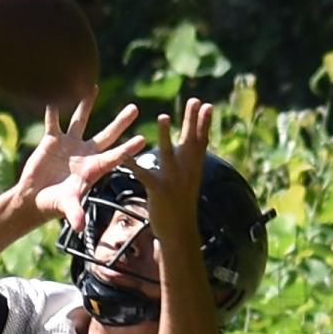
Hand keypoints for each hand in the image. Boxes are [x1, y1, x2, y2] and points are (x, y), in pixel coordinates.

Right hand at [15, 88, 145, 231]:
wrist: (35, 198)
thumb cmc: (55, 204)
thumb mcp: (66, 206)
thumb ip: (74, 213)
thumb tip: (79, 226)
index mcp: (94, 168)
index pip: (115, 156)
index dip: (129, 149)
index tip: (143, 139)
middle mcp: (86, 153)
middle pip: (107, 134)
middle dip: (121, 122)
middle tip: (136, 108)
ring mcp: (70, 145)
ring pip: (81, 120)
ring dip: (86, 104)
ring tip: (93, 86)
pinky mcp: (51, 141)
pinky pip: (53, 121)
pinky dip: (53, 108)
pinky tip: (55, 92)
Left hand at [122, 97, 212, 242]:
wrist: (180, 233)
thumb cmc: (182, 206)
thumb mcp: (189, 181)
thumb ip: (189, 161)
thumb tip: (194, 144)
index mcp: (194, 168)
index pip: (201, 141)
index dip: (204, 123)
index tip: (207, 105)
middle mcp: (187, 172)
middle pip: (190, 142)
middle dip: (193, 121)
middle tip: (196, 101)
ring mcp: (173, 181)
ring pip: (168, 154)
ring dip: (165, 135)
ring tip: (163, 117)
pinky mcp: (158, 191)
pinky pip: (145, 175)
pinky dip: (134, 165)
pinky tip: (125, 156)